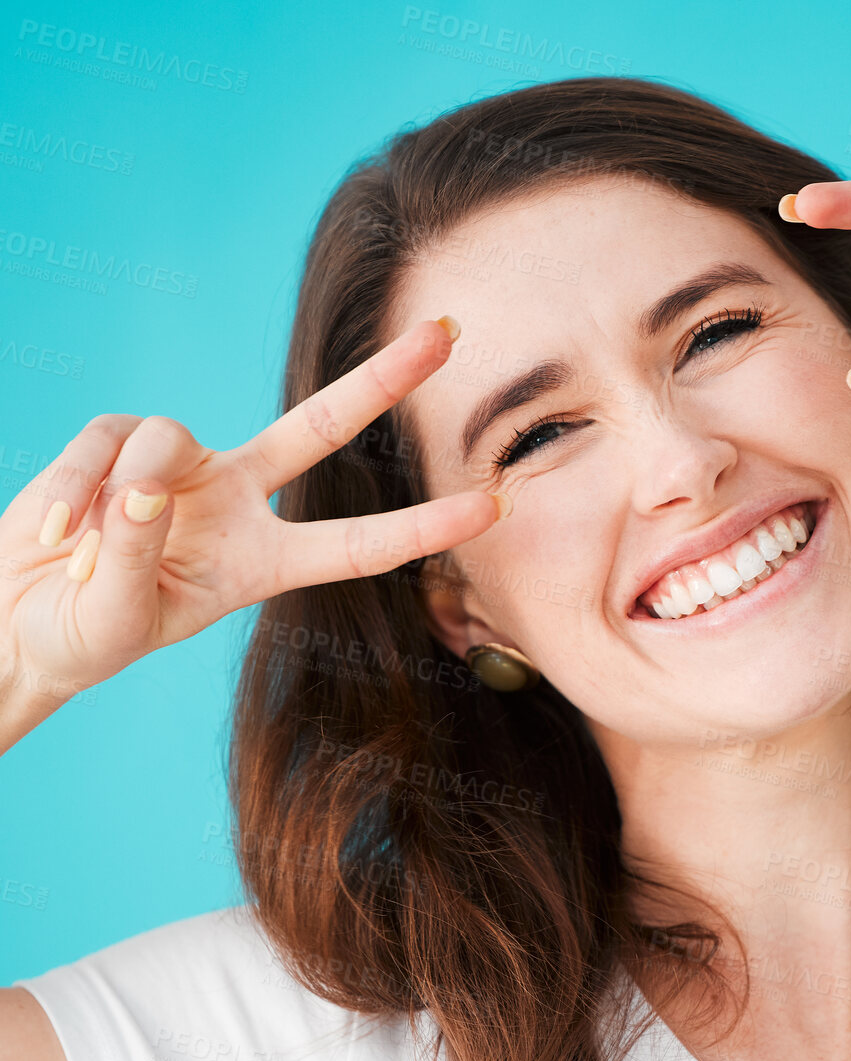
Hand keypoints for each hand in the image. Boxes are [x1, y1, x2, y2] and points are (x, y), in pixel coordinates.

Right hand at [0, 318, 502, 706]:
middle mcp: (239, 501)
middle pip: (324, 425)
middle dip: (384, 377)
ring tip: (76, 552)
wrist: (20, 619)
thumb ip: (134, 551)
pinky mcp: (118, 441)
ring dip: (116, 497)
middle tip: (449, 330)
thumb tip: (140, 483)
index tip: (497, 506)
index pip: (359, 543)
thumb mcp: (120, 615)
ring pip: (169, 440)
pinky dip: (72, 491)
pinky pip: (105, 445)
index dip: (426, 527)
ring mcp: (183, 466)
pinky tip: (52, 535)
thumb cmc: (83, 634)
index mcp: (265, 562)